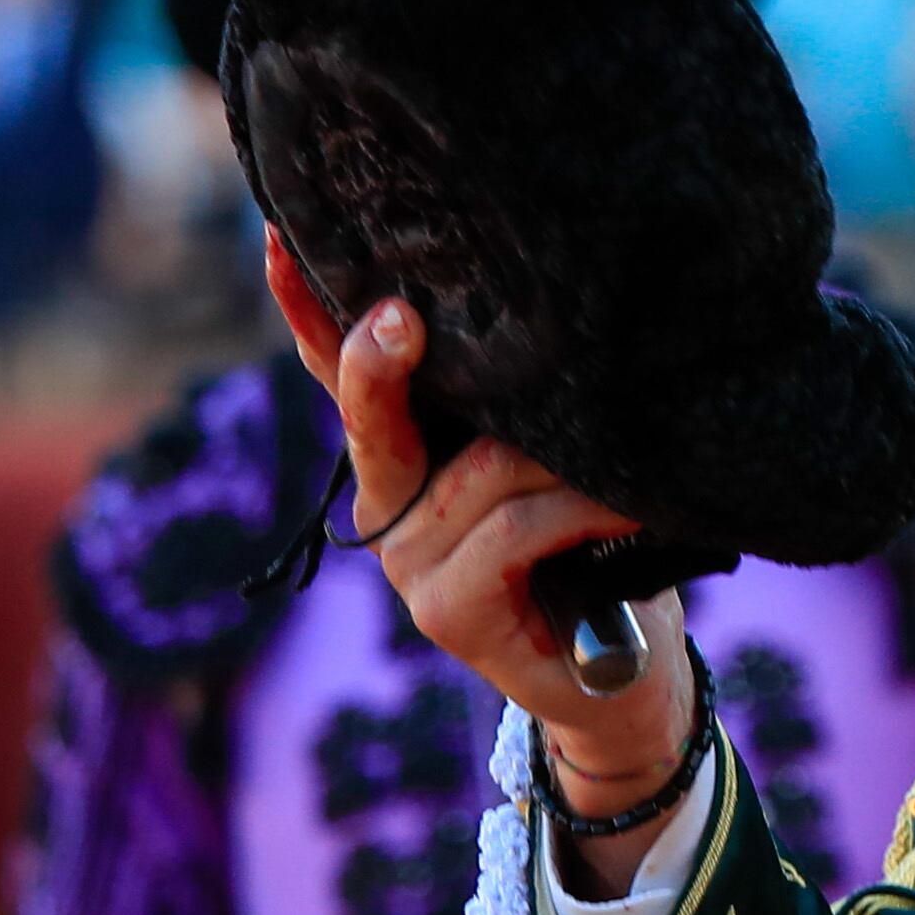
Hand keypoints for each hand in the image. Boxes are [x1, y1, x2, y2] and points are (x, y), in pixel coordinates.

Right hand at [266, 227, 696, 880]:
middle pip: (374, 414)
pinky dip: (584, 509)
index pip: (342, 374)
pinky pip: (516, 530)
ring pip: (480, 472)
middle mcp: (389, 506)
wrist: (625, 681)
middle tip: (400, 314)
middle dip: (380, 360)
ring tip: (635, 444)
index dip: (308, 309)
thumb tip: (562, 306)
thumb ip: (531, 411)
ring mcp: (409, 564)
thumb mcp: (561, 465)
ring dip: (565, 455)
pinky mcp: (446, 612)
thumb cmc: (602, 552)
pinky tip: (635, 504)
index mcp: (409, 459)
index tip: (279, 234)